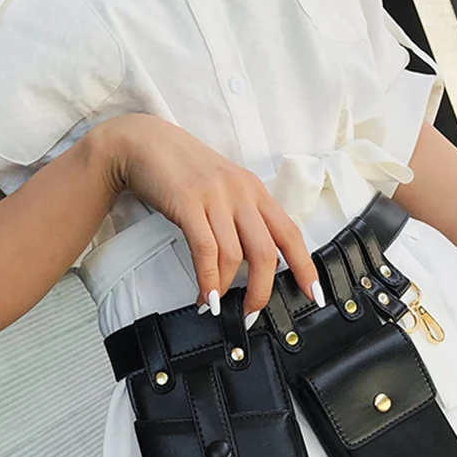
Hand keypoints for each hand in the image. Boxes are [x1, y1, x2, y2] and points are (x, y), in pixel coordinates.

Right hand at [94, 113, 320, 320]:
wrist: (143, 143)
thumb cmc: (182, 172)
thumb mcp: (224, 190)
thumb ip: (242, 221)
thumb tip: (253, 265)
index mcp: (255, 191)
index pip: (291, 234)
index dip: (305, 267)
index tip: (313, 294)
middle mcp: (241, 193)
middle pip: (266, 253)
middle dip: (260, 291)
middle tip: (251, 313)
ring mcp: (216, 196)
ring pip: (235, 256)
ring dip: (226, 288)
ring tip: (217, 304)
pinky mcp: (189, 202)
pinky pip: (206, 250)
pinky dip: (208, 279)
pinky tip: (206, 296)